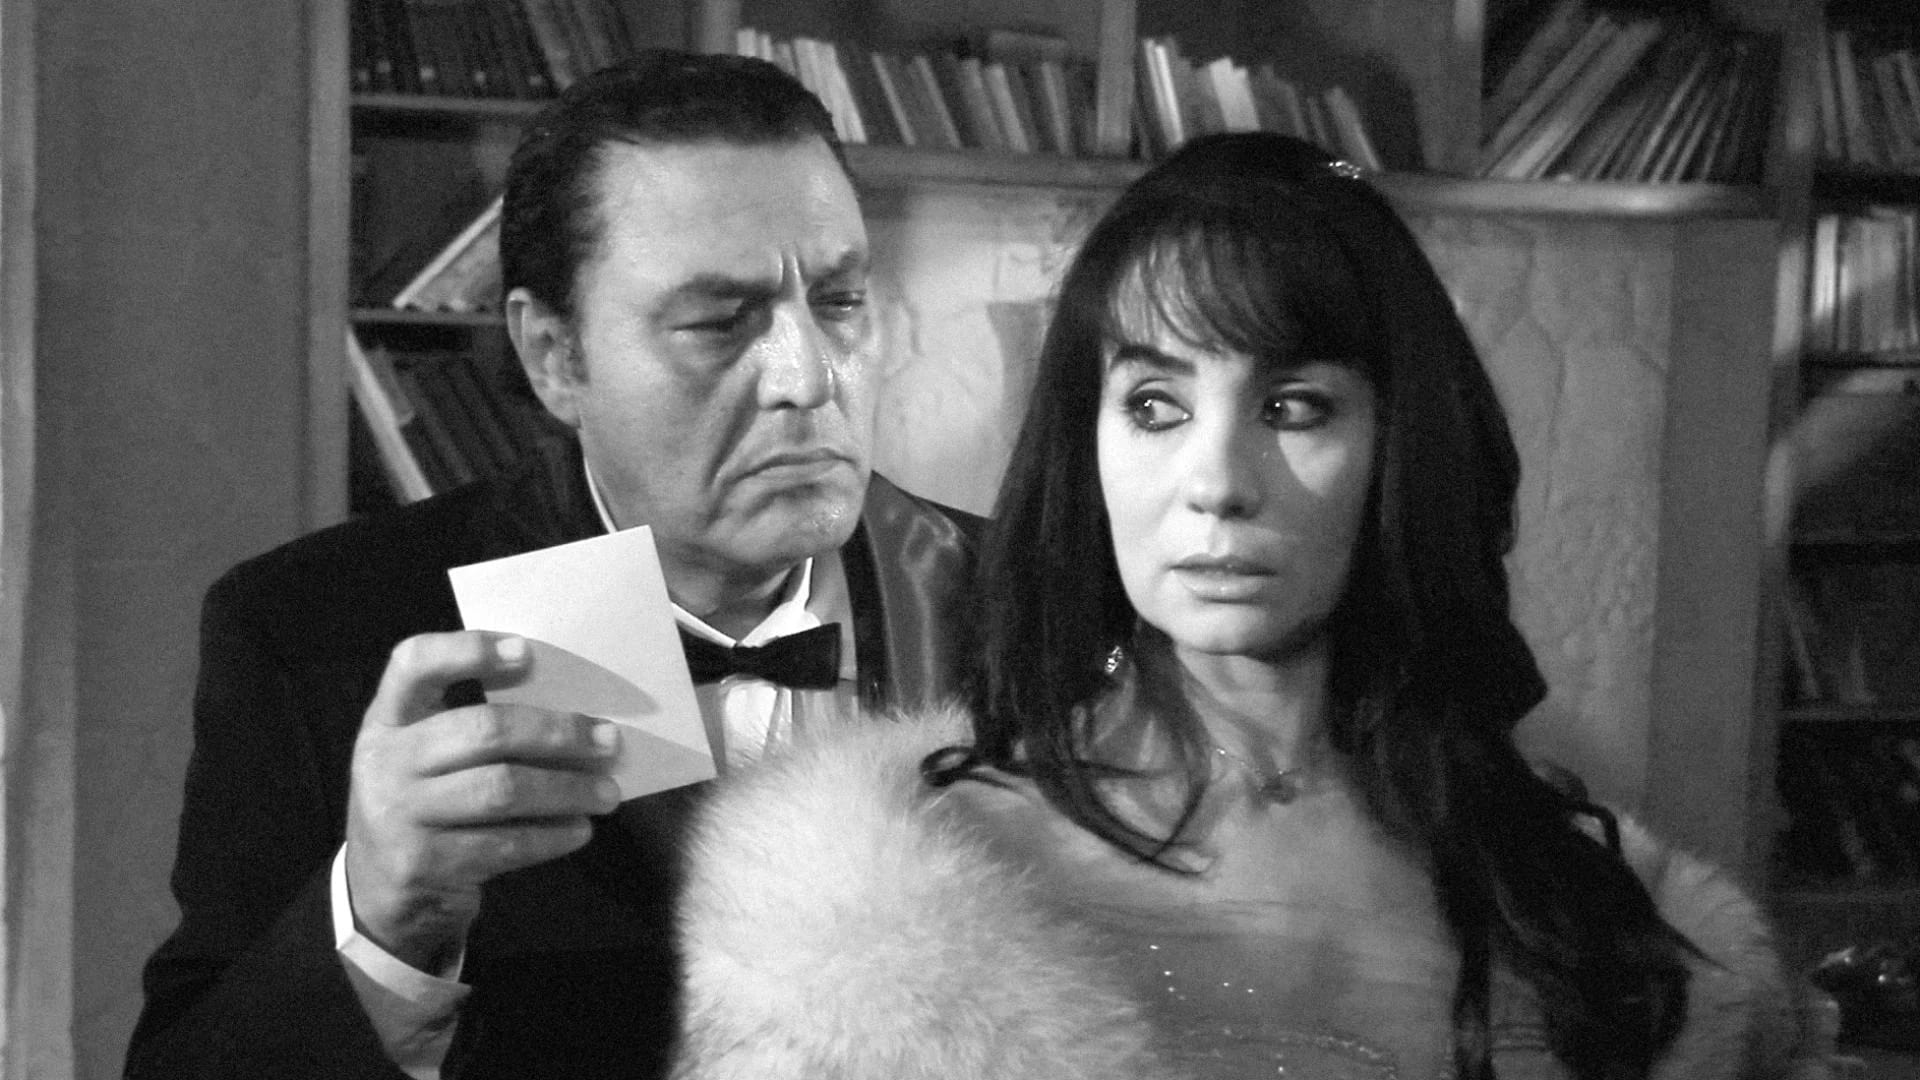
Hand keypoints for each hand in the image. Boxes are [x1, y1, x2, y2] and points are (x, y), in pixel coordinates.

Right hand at [344, 631, 621, 972]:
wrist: (379, 889)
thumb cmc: (425, 803)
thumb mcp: (426, 755)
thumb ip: (473, 724)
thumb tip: (573, 714)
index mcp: (388, 719)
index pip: (413, 664)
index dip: (467, 650)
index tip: (526, 651)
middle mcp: (385, 762)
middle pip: (483, 730)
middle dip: (556, 732)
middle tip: (608, 739)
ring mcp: (399, 816)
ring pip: (502, 790)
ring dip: (567, 789)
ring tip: (607, 793)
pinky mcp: (423, 864)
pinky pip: (504, 843)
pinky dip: (552, 835)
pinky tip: (579, 829)